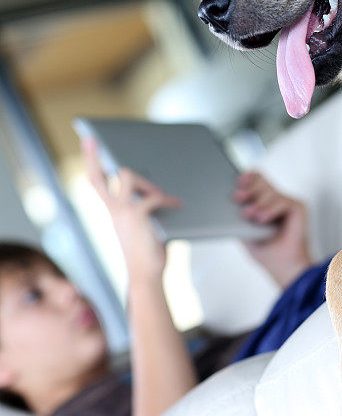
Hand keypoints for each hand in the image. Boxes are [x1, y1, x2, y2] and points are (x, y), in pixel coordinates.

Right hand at [82, 137, 181, 283]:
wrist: (146, 277)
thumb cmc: (149, 254)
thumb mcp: (145, 227)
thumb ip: (146, 208)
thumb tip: (160, 192)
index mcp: (112, 212)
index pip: (96, 183)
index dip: (92, 162)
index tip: (89, 144)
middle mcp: (112, 210)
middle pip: (99, 176)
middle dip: (94, 155)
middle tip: (92, 138)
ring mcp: (122, 211)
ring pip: (126, 176)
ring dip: (144, 180)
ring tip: (160, 193)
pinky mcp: (136, 214)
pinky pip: (152, 196)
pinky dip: (167, 199)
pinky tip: (177, 204)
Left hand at [233, 172, 311, 288]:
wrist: (284, 269)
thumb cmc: (266, 252)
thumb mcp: (245, 231)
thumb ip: (238, 215)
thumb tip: (230, 200)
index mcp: (263, 202)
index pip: (255, 180)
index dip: (246, 178)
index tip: (236, 181)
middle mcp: (276, 199)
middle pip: (262, 181)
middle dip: (249, 188)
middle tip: (239, 197)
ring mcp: (288, 202)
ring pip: (270, 190)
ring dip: (258, 203)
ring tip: (250, 215)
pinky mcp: (299, 207)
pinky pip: (282, 201)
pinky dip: (271, 209)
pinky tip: (262, 217)